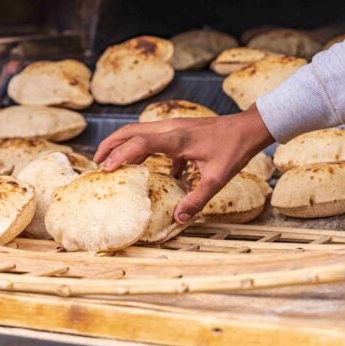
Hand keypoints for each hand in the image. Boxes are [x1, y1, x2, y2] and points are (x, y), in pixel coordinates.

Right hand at [93, 105, 274, 222]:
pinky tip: (145, 167)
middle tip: (95, 164)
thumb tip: (178, 218)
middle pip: (130, 131)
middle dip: (110, 145)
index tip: (104, 170)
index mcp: (176, 139)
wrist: (248, 128)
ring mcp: (173, 127)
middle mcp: (170, 128)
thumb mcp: (217, 179)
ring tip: (109, 163)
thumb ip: (197, 199)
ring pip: (138, 131)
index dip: (119, 155)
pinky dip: (140, 149)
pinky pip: (151, 137)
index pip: (139, 142)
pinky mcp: (178, 131)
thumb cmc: (234, 150)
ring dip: (122, 145)